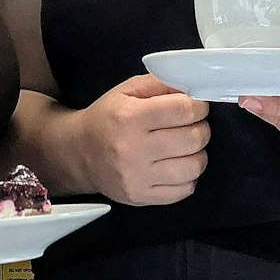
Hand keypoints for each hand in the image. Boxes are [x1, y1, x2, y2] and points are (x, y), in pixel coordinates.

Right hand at [70, 73, 210, 205]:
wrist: (79, 153)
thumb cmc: (107, 118)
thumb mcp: (128, 90)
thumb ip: (161, 83)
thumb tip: (194, 88)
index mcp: (129, 117)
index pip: (184, 110)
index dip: (199, 106)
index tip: (196, 106)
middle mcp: (132, 148)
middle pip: (193, 138)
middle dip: (201, 128)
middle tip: (192, 126)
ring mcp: (137, 177)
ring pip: (193, 167)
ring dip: (197, 154)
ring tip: (185, 147)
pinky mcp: (141, 197)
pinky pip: (185, 190)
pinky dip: (188, 176)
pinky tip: (176, 165)